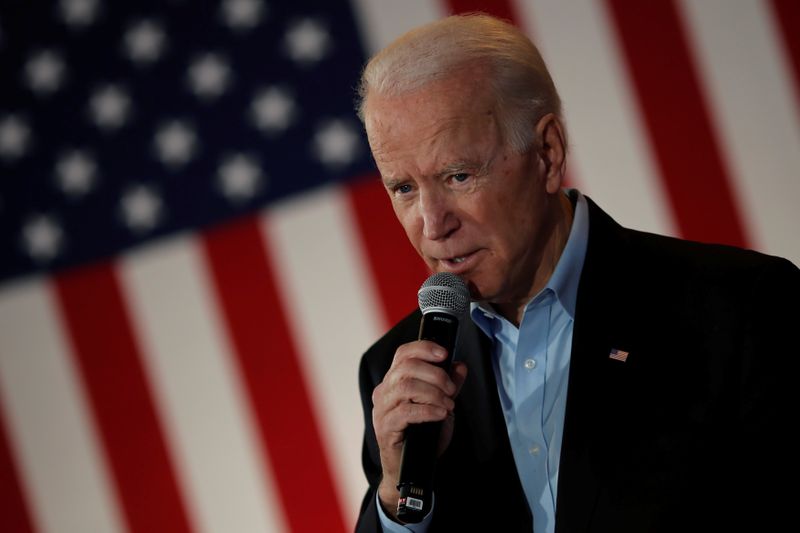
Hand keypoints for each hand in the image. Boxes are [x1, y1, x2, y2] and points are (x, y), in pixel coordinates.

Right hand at [371, 340, 467, 519]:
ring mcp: (382, 409)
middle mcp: (384, 391)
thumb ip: (449, 386)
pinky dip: (428, 410)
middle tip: (451, 389)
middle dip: (435, 374)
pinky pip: (406, 412)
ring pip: (406, 386)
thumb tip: (459, 365)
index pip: (403, 353)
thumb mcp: (441, 406)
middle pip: (406, 367)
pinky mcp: (385, 427)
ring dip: (433, 393)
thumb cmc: (422, 437)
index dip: (424, 348)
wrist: (411, 470)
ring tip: (448, 404)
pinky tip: (441, 414)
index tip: (444, 353)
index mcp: (394, 381)